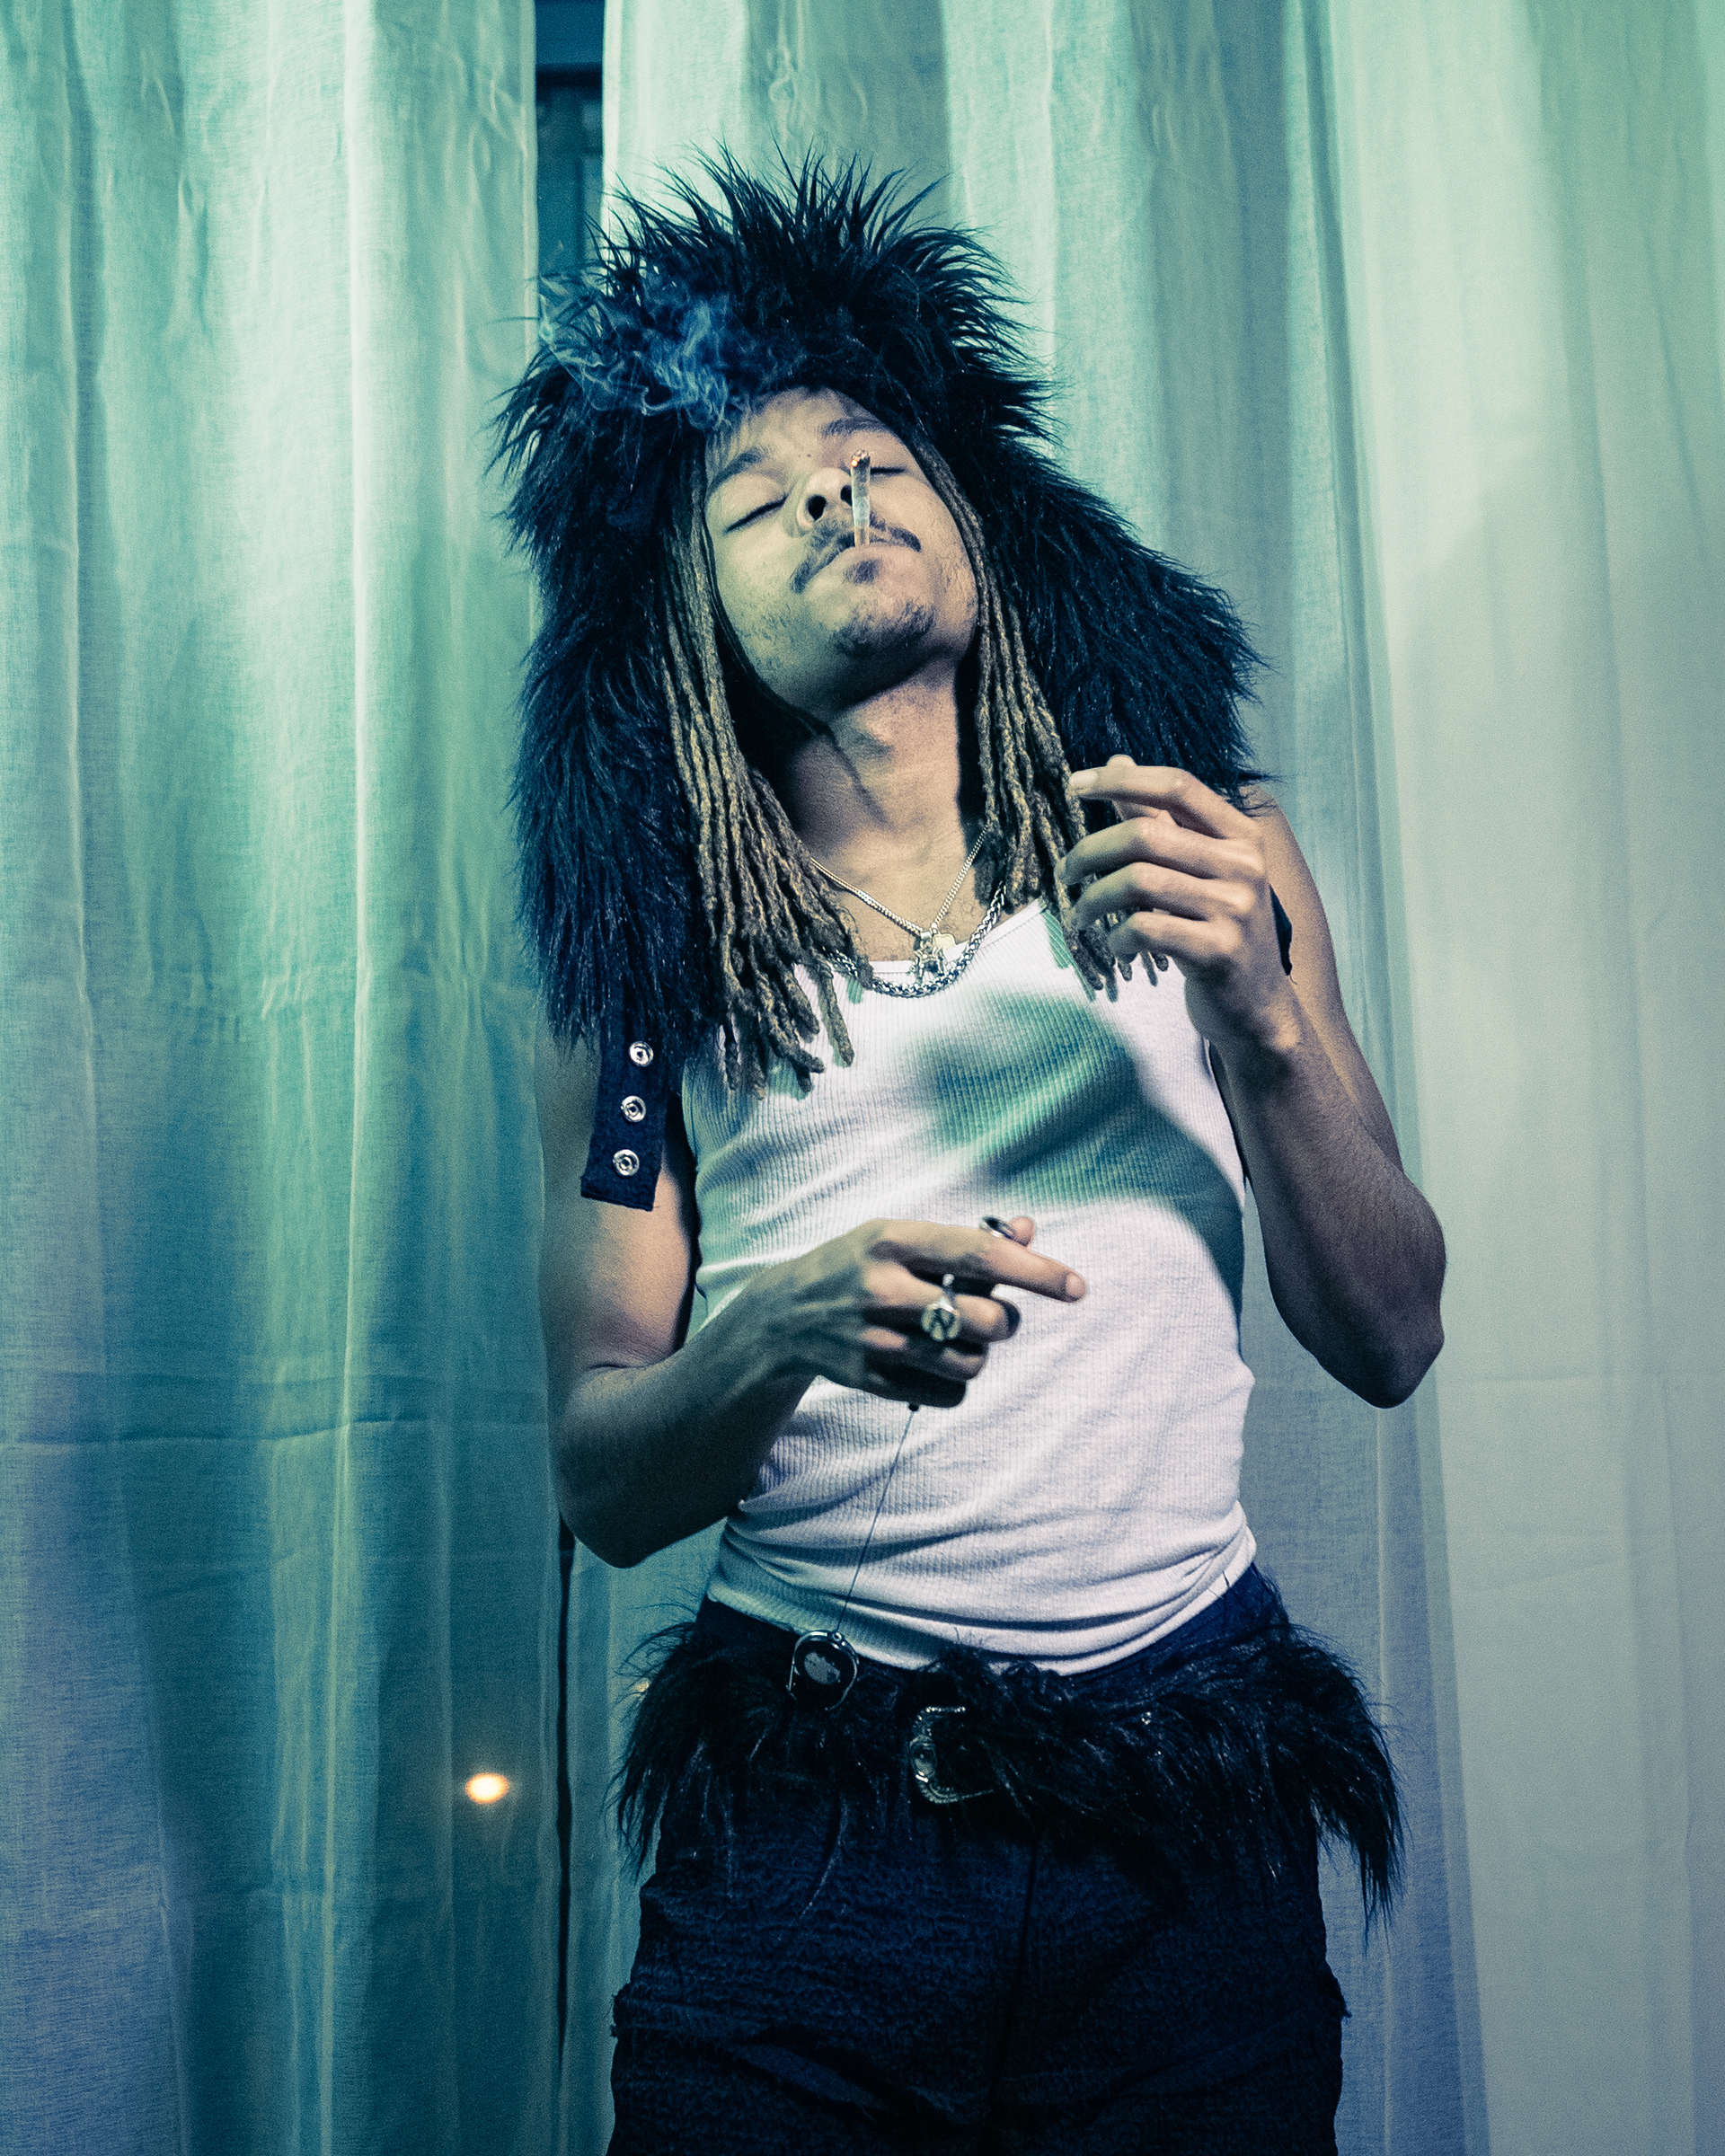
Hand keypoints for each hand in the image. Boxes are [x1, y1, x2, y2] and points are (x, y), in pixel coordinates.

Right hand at [740, 1216, 1082, 1408]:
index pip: (980, 1256)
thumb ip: (967, 1238)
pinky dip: (956, 1382)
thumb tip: (1028, 1229)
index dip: (1037, 1272)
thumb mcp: (901, 1236)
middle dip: (1004, 1321)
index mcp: (893, 1239)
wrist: (783, 1315)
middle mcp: (883, 1287)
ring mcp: (875, 1338)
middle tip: (991, 1314)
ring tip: (956, 1336)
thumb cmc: (858, 1264)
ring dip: (980, 1352)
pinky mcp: (872, 1379)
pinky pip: (950, 1394)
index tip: (1077, 1287)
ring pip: (972, 1362)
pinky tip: (934, 1361)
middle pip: (986, 1320)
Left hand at [1059, 757, 1298, 1066]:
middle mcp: (1245, 865)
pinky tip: (1119, 947)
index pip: (1177, 786)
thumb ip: (1160, 818)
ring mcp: (1235, 909)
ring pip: (1137, 882)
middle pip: (1145, 834)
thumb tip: (1116, 760)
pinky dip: (1117, 937)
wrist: (1257, 1007)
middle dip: (1090, 851)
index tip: (1074, 784)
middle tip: (1066, 872)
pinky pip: (1144, 929)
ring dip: (1094, 899)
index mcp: (1241, 836)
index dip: (1121, 780)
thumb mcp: (1198, 871)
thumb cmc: (1218, 931)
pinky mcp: (1218, 951)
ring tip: (1083, 915)